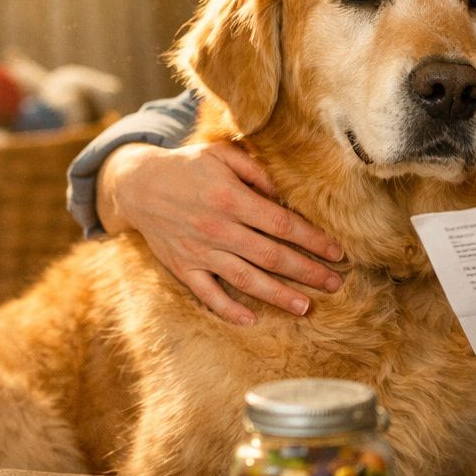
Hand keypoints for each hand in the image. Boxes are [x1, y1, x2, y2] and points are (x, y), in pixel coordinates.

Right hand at [96, 141, 342, 325]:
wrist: (138, 184)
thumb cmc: (189, 166)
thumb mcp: (223, 155)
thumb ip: (258, 172)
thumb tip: (288, 194)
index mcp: (231, 198)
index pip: (283, 224)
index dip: (313, 240)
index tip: (337, 252)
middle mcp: (218, 228)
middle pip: (271, 256)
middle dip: (307, 272)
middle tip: (334, 284)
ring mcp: (200, 252)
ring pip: (246, 279)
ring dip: (278, 295)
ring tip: (305, 307)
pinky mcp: (183, 268)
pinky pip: (207, 295)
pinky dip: (227, 310)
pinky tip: (251, 320)